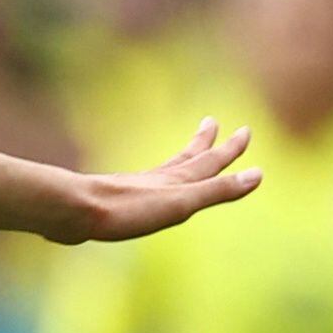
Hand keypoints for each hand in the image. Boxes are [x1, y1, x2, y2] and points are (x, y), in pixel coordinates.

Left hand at [55, 121, 259, 243]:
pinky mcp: (113, 202)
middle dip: (204, 143)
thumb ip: (217, 191)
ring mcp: (134, 190)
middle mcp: (157, 180)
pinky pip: (141, 189)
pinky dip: (150, 184)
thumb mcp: (180, 203)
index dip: (230, 149)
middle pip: (186, 158)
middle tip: (212, 121)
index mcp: (177, 181)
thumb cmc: (128, 210)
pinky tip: (140, 190)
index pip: (210, 161)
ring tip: (182, 155)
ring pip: (163, 171)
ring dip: (179, 160)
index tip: (245, 131)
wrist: (74, 212)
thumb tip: (259, 175)